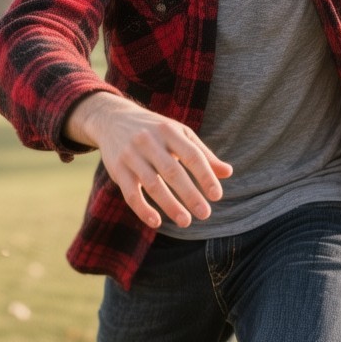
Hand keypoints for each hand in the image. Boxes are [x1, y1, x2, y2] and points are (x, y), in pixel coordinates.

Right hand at [64, 92, 231, 228]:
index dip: (205, 175)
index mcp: (169, 130)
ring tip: (186, 222)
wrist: (112, 119)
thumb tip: (228, 173)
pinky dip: (143, 209)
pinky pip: (130, 193)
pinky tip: (156, 222)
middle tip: (205, 214)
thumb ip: (202, 153)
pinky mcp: (117, 169)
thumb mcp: (179, 134)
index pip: (191, 154)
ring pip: (152, 184)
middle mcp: (149, 140)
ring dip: (170, 205)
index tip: (217, 196)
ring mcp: (131, 155)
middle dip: (190, 194)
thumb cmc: (154, 130)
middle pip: (172, 171)